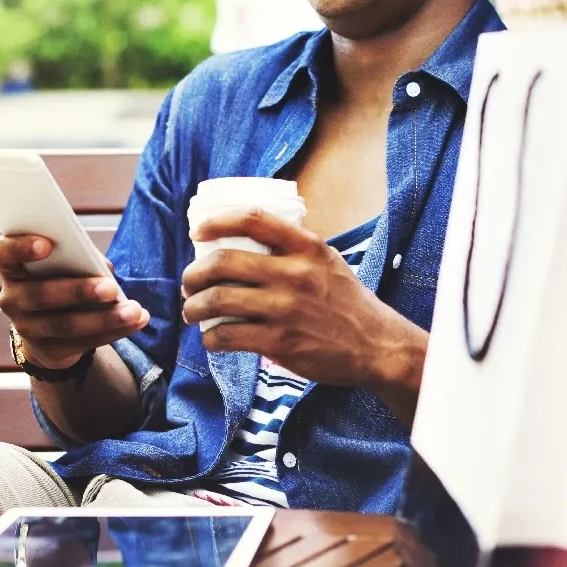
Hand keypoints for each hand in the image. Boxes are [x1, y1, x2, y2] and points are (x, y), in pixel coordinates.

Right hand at [0, 234, 147, 368]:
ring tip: (134, 311)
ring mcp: (26, 328)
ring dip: (104, 318)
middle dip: (78, 291)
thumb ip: (78, 256)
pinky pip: (82, 343)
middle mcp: (11, 298)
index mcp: (11, 266)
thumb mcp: (66, 261)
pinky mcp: (48, 350)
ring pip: (64, 325)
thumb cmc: (62, 276)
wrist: (51, 324)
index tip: (48, 244)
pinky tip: (137, 321)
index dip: (20, 248)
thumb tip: (103, 269)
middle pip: (39, 295)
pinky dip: (114, 331)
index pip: (0, 254)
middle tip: (111, 288)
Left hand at [180, 211, 426, 423]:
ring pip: (219, 299)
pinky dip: (211, 338)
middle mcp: (294, 274)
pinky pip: (228, 335)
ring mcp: (286, 309)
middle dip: (194, 274)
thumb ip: (293, 249)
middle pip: (224, 261)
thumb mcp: (327, 262)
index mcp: (307, 247)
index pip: (254, 219)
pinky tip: (212, 340)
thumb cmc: (348, 303)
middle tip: (189, 284)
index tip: (198, 232)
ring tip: (192, 312)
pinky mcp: (280, 342)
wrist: (377, 346)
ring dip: (194, 307)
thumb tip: (246, 241)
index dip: (218, 221)